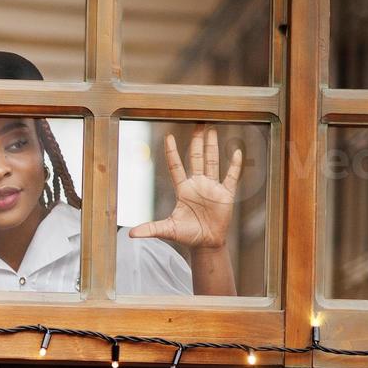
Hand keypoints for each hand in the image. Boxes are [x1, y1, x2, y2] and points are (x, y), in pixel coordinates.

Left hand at [128, 126, 242, 250]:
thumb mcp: (168, 230)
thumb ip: (151, 229)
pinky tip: (237, 152)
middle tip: (197, 123)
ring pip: (212, 162)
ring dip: (212, 146)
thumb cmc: (187, 235)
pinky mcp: (226, 194)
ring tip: (211, 129)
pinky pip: (231, 176)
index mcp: (183, 189)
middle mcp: (197, 184)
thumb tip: (131, 234)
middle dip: (197, 141)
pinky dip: (235, 165)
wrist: (206, 243)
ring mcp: (212, 187)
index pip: (176, 166)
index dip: (172, 152)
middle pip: (196, 157)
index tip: (168, 137)